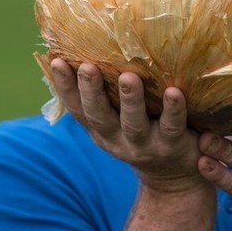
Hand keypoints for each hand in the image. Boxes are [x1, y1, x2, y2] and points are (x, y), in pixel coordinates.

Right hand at [51, 60, 214, 195]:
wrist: (172, 178)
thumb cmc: (140, 134)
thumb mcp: (116, 121)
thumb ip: (104, 95)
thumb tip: (81, 51)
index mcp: (100, 129)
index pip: (77, 108)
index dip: (65, 87)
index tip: (57, 62)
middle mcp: (117, 138)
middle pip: (100, 116)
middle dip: (91, 91)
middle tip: (87, 67)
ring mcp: (145, 144)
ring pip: (134, 123)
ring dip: (130, 100)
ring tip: (127, 77)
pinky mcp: (172, 145)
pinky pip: (172, 126)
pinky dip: (173, 109)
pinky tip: (174, 92)